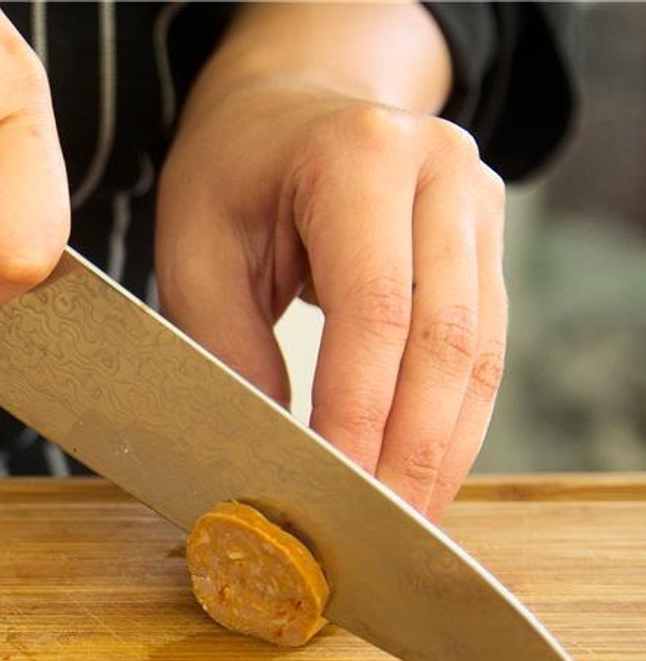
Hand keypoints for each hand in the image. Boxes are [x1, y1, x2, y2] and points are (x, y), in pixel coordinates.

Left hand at [155, 4, 502, 520]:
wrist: (284, 108)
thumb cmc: (228, 176)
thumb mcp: (193, 251)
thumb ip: (229, 347)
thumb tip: (272, 454)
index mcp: (361, 159)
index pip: (376, 312)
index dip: (361, 415)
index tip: (336, 493)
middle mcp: (441, 173)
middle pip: (444, 341)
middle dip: (411, 451)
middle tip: (379, 533)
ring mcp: (477, 204)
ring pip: (479, 354)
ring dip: (443, 450)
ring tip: (407, 525)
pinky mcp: (485, 245)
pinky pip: (481, 349)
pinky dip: (452, 421)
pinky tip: (423, 474)